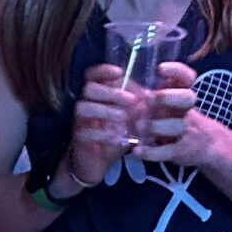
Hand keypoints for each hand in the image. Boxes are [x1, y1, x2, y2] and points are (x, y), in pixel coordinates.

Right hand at [67, 64, 137, 186]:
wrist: (98, 161)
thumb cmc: (115, 132)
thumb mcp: (130, 117)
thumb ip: (139, 104)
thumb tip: (153, 95)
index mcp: (96, 93)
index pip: (93, 74)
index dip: (104, 70)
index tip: (120, 72)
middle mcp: (85, 102)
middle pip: (89, 88)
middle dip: (111, 92)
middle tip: (131, 101)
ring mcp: (79, 120)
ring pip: (83, 107)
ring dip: (105, 111)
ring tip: (123, 118)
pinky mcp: (78, 138)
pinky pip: (85, 132)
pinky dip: (103, 134)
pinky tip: (118, 137)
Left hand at [132, 62, 214, 168]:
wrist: (205, 146)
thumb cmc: (177, 118)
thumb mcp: (170, 103)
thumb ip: (153, 93)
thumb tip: (120, 80)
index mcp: (182, 94)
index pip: (187, 77)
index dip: (177, 70)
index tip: (160, 68)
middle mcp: (186, 110)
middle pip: (187, 98)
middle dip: (167, 97)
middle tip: (148, 97)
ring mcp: (186, 130)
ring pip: (177, 126)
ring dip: (156, 125)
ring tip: (138, 126)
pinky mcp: (181, 151)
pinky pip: (167, 152)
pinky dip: (151, 152)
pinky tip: (137, 150)